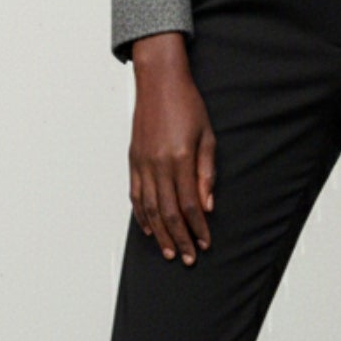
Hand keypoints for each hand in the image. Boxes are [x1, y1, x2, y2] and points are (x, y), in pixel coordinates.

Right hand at [128, 33, 214, 263]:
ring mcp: (142, 163)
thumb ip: (207, 172)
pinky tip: (148, 228)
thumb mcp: (208, 136)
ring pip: (149, 208)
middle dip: (180, 238)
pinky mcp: (133, 160)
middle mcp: (158, 164)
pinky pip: (135, 194)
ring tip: (169, 251)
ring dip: (159, 233)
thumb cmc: (188, 105)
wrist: (159, 82)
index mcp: (180, 159)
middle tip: (188, 258)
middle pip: (168, 212)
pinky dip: (141, 215)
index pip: (189, 204)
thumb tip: (207, 205)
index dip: (198, 227)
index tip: (206, 243)